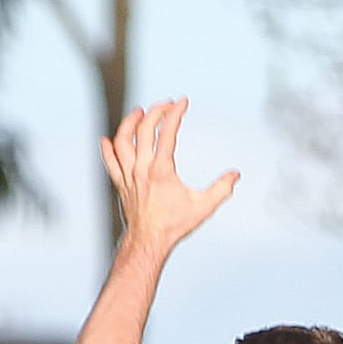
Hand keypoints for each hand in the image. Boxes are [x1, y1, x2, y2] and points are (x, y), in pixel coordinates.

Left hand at [101, 100, 237, 256]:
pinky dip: (107, 148)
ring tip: (138, 112)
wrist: (148, 242)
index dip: (175, 113)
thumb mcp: (203, 207)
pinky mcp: (121, 184)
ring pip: (122, 140)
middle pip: (144, 129)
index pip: (167, 132)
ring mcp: (128, 175)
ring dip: (129, 123)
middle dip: (156, 112)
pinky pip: (110, 161)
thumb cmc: (176, 225)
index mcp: (161, 170)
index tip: (182, 101)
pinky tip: (107, 139)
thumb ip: (221, 189)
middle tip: (166, 105)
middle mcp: (141, 168)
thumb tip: (236, 175)